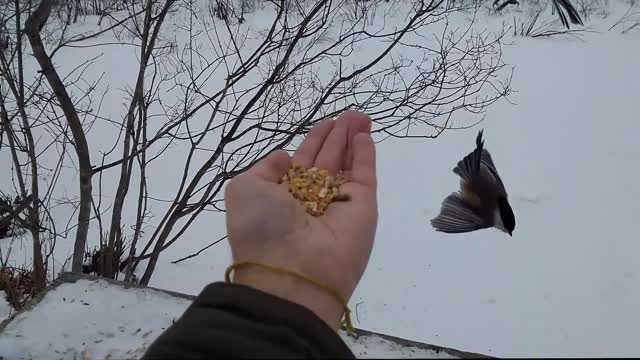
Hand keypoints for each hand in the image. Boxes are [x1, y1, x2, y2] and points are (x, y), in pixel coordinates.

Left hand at [224, 111, 377, 329]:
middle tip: (348, 114)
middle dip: (337, 137)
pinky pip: (365, 176)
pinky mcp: (363, 208)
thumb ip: (264, 168)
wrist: (292, 270)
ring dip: (353, 139)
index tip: (325, 123)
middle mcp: (311, 201)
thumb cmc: (262, 227)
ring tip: (359, 116)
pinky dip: (366, 155)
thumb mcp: (243, 190)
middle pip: (328, 161)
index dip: (313, 142)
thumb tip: (286, 158)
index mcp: (283, 198)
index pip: (302, 164)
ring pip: (347, 165)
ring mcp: (339, 204)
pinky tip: (364, 135)